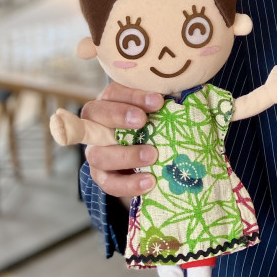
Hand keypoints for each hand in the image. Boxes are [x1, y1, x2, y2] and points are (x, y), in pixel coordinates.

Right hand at [81, 82, 162, 198]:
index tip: (158, 101)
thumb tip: (181, 98)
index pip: (114, 92)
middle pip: (95, 114)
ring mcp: (95, 151)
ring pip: (98, 153)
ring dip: (126, 154)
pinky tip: (149, 181)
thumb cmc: (154, 124)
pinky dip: (128, 184)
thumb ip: (164, 103)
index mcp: (110, 102)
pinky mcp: (102, 176)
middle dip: (119, 115)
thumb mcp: (158, 111)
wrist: (149, 158)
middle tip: (143, 121)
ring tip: (152, 155)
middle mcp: (96, 124)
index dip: (133, 96)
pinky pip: (109, 182)